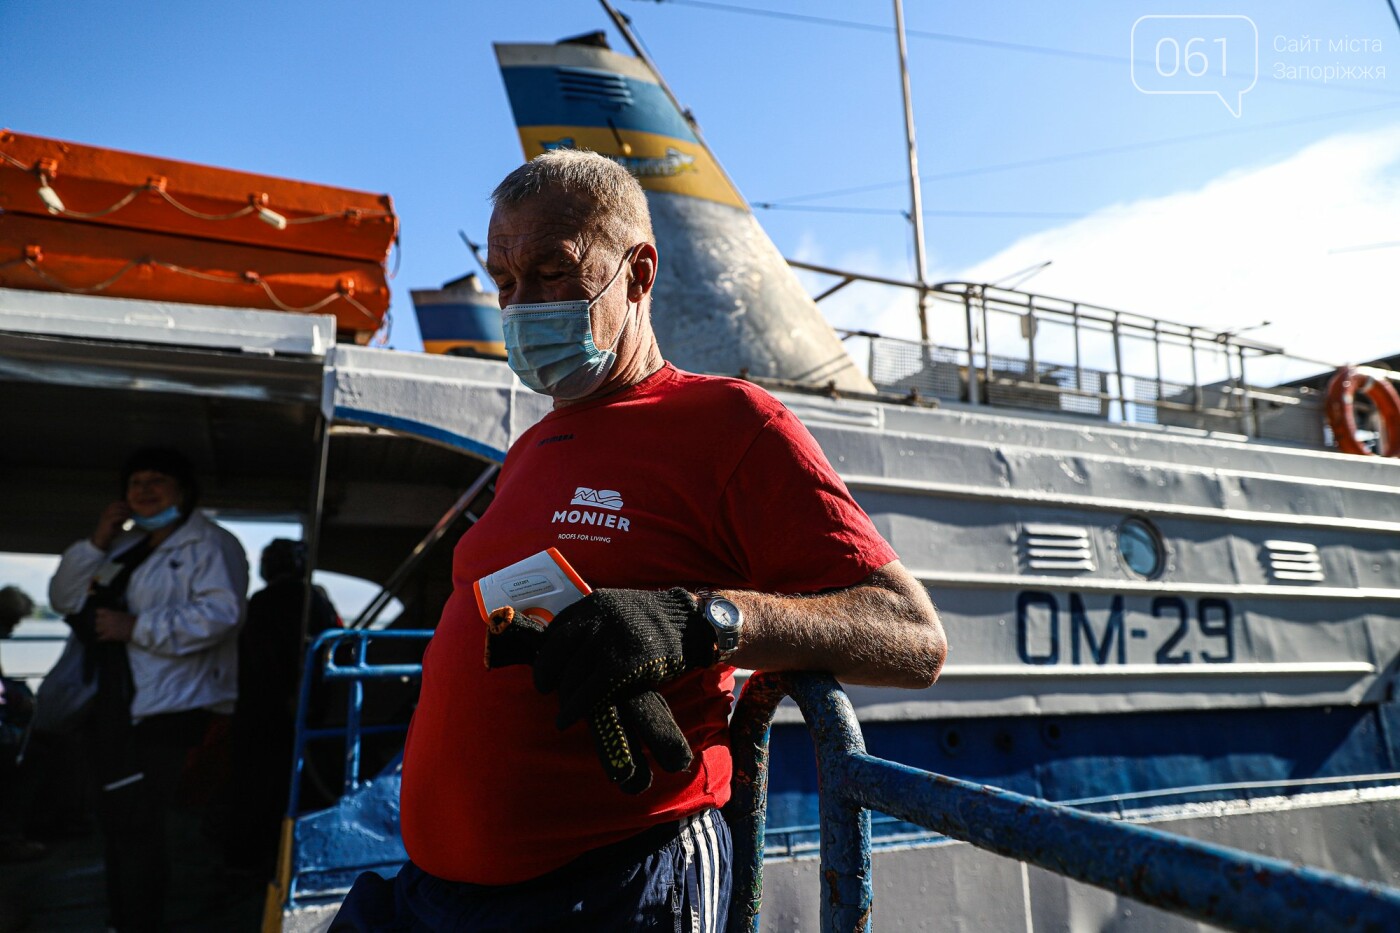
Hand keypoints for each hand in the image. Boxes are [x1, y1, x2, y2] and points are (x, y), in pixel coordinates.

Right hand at [91, 501, 130, 550]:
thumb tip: (131, 512)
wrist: (102, 538)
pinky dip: (123, 517)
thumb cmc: (110, 530)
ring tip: (130, 515)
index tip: (130, 507)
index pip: (115, 503)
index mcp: (107, 511)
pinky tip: (127, 520)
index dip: (124, 504)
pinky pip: (117, 516)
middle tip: (132, 510)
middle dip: (125, 507)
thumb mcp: (117, 522)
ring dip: (125, 512)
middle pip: (116, 505)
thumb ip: (122, 517)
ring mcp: (106, 516)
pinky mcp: (107, 521)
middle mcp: (106, 512)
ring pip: (117, 510)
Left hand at [94, 608, 136, 641]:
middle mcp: (107, 620)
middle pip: (96, 621)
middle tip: (103, 625)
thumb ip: (113, 614)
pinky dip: (101, 638)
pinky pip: (100, 638)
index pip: (98, 612)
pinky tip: (103, 638)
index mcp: (111, 613)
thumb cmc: (131, 620)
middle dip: (99, 623)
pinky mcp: (109, 636)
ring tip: (103, 632)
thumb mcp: (121, 614)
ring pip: (97, 629)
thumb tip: (108, 616)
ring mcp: (107, 628)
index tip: (101, 616)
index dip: (99, 614)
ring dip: (100, 631)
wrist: (137, 628)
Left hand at [483, 604, 693, 793]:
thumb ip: (594, 622)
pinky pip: (587, 692)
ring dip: (562, 697)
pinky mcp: (620, 666)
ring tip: (561, 709)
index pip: (555, 630)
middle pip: (556, 653)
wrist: (689, 624)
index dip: (547, 654)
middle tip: (545, 689)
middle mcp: (594, 620)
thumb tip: (571, 648)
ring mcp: (606, 642)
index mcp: (592, 605)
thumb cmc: (654, 621)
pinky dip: (573, 710)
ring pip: (570, 675)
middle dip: (546, 675)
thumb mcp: (618, 608)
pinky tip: (565, 721)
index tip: (547, 668)